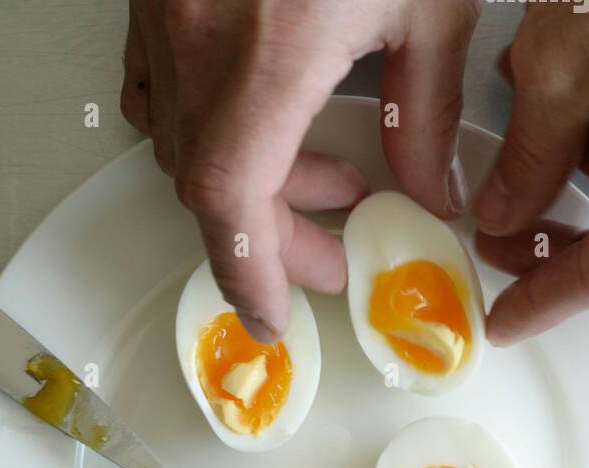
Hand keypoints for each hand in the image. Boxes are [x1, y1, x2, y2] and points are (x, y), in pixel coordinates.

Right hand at [121, 0, 483, 341]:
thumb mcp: (431, 0)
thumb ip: (428, 111)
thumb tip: (433, 193)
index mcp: (273, 46)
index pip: (232, 197)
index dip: (251, 274)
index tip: (274, 316)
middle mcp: (198, 34)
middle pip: (210, 183)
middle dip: (271, 237)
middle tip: (330, 254)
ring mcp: (163, 12)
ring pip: (179, 141)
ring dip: (244, 182)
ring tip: (317, 180)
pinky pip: (155, 89)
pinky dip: (199, 127)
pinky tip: (253, 125)